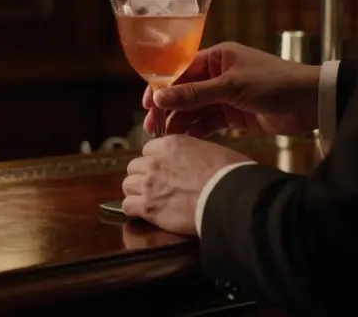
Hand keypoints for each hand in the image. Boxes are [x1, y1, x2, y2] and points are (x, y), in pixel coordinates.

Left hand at [120, 134, 252, 234]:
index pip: (149, 150)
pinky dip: (134, 210)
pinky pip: (128, 206)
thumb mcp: (213, 151)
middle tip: (156, 186)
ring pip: (128, 185)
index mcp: (171, 144)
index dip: (155, 160)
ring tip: (149, 200)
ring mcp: (149, 184)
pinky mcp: (148, 207)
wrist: (228, 198)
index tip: (163, 170)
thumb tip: (197, 160)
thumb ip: (194, 153)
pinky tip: (143, 213)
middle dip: (143, 176)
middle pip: (134, 166)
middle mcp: (155, 161)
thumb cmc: (229, 174)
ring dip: (136, 192)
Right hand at [143, 42, 320, 137]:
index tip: (147, 104)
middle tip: (152, 126)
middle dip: (168, 108)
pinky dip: (197, 130)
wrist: (310, 103)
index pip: (180, 70)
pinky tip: (184, 140)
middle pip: (185, 91)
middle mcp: (219, 74)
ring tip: (166, 138)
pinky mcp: (235, 115)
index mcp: (217, 57)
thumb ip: (195, 94)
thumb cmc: (273, 83)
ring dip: (181, 121)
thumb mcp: (232, 87)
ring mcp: (226, 95)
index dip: (162, 87)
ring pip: (195, 108)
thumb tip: (161, 97)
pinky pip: (209, 121)